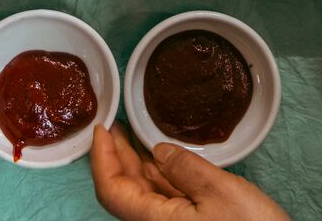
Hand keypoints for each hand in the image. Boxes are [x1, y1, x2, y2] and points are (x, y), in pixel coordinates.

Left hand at [90, 124, 288, 220]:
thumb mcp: (221, 192)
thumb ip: (185, 168)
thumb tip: (158, 151)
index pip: (111, 190)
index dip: (100, 158)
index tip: (101, 129)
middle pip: (123, 189)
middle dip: (115, 155)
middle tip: (114, 124)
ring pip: (143, 192)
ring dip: (135, 163)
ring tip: (131, 134)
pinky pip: (163, 197)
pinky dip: (157, 174)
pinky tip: (160, 156)